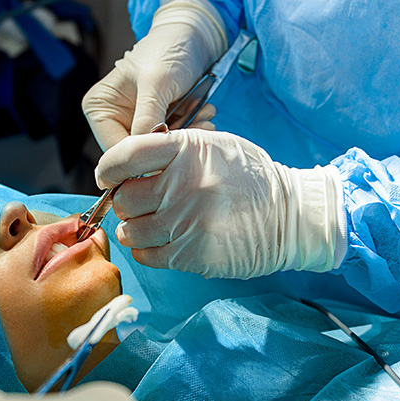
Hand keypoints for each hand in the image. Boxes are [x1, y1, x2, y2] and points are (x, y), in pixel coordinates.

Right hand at [82, 0, 226, 150]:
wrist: (194, 37)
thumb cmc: (168, 49)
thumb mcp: (156, 82)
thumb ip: (147, 116)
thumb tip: (144, 154)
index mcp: (100, 108)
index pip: (115, 150)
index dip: (143, 155)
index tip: (172, 147)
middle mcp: (113, 118)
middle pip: (138, 152)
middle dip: (168, 144)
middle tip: (199, 127)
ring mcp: (136, 122)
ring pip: (158, 148)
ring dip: (184, 135)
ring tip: (205, 116)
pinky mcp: (158, 123)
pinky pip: (172, 139)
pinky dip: (190, 129)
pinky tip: (204, 113)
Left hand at [95, 129, 347, 278]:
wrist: (291, 216)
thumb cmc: (250, 178)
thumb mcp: (214, 145)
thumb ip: (173, 150)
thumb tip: (130, 167)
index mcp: (187, 151)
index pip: (125, 155)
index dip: (109, 168)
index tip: (108, 177)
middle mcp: (183, 185)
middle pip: (125, 198)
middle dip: (127, 202)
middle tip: (141, 204)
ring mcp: (186, 222)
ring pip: (130, 230)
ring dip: (135, 229)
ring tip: (152, 224)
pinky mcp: (192, 254)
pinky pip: (146, 255)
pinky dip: (147, 250)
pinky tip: (164, 241)